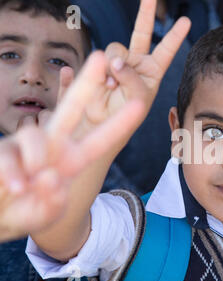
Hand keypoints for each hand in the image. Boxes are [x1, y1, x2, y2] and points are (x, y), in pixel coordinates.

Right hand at [0, 52, 145, 242]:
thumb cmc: (24, 212)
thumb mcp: (45, 214)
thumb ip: (52, 203)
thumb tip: (49, 178)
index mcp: (74, 159)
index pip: (101, 139)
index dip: (120, 122)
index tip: (140, 105)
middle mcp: (54, 146)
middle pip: (71, 108)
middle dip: (86, 83)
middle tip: (100, 55)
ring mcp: (28, 146)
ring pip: (34, 136)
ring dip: (34, 163)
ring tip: (26, 187)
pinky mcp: (5, 150)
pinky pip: (9, 156)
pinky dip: (11, 176)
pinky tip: (14, 187)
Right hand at [81, 0, 190, 132]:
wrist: (102, 123)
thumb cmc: (127, 114)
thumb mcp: (138, 99)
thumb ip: (131, 78)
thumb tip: (115, 61)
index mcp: (153, 70)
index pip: (166, 50)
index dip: (175, 35)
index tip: (186, 21)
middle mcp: (137, 61)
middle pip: (142, 32)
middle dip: (146, 13)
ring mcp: (118, 60)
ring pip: (116, 49)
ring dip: (114, 66)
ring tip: (113, 86)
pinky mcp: (100, 63)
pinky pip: (99, 59)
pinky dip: (100, 72)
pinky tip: (104, 85)